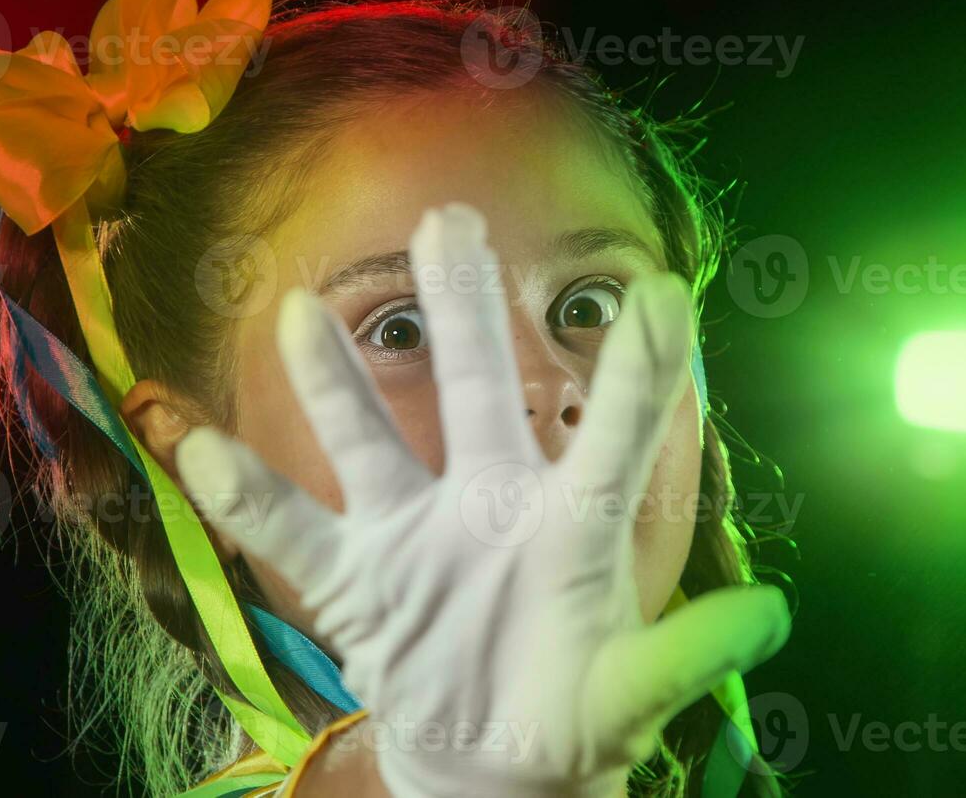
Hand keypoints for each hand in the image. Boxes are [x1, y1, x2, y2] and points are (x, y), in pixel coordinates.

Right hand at [178, 203, 789, 796]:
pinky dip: (240, 494)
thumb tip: (775, 614)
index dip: (639, 368)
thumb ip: (692, 652)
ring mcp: (415, 534)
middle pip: (475, 392)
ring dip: (334, 383)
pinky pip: (288, 532)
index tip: (662, 289)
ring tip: (303, 308)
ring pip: (369, 441)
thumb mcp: (636, 688)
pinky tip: (190, 441)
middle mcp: (490, 500)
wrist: (494, 758)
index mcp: (572, 522)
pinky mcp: (354, 581)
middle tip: (449, 221)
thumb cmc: (575, 706)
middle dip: (464, 310)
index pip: (611, 434)